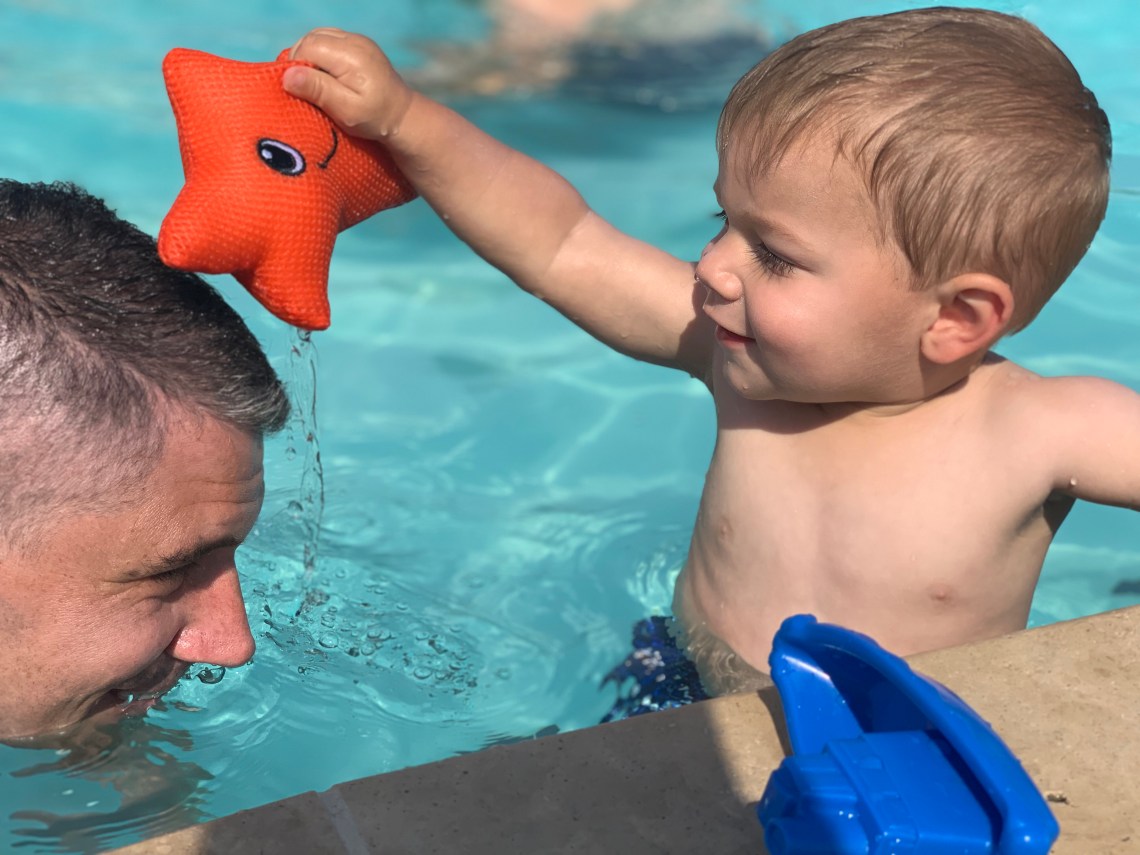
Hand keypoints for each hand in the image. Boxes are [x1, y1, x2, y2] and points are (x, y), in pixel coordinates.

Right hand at [283, 29, 414, 139]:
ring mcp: (358, 40)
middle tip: (305, 88)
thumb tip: (287, 75)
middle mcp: (355, 41)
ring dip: (309, 57)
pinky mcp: (358, 45)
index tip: (297, 90)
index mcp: (351, 55)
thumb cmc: (374, 118)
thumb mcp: (345, 110)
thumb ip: (318, 90)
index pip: (307, 47)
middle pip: (311, 39)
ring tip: (315, 82)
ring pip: (318, 37)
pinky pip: (329, 41)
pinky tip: (325, 75)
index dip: (295, 66)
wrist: (402, 115)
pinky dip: (321, 55)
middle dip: (301, 61)